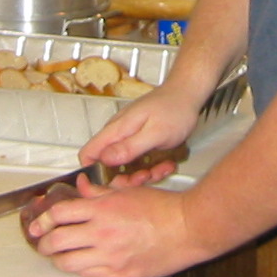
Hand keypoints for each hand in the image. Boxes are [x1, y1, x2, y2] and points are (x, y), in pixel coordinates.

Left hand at [24, 176, 201, 276]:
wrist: (187, 228)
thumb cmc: (163, 208)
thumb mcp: (128, 192)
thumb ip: (100, 192)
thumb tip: (82, 188)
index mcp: (103, 209)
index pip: (61, 214)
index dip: (44, 219)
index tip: (38, 223)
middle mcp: (102, 232)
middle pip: (58, 241)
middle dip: (44, 242)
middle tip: (42, 242)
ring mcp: (110, 255)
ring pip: (69, 262)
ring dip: (58, 259)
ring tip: (58, 256)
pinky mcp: (120, 271)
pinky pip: (89, 273)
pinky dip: (80, 268)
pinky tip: (80, 263)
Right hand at [78, 83, 200, 174]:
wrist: (187, 94)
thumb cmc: (175, 108)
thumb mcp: (155, 133)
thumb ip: (129, 147)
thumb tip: (105, 159)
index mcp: (116, 129)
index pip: (88, 154)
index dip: (96, 174)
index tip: (116, 183)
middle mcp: (118, 133)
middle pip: (106, 165)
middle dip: (126, 177)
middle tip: (146, 175)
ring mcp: (127, 136)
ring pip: (123, 165)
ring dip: (141, 172)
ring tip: (160, 167)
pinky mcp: (137, 140)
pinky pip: (136, 160)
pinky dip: (149, 166)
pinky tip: (163, 163)